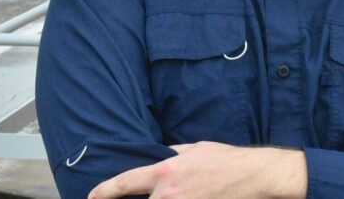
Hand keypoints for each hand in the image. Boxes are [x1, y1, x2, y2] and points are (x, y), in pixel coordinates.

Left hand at [87, 141, 307, 198]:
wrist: (252, 175)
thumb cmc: (225, 159)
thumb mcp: (194, 149)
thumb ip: (171, 155)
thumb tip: (159, 157)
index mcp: (165, 172)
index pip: (125, 183)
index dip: (104, 192)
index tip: (91, 196)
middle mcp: (168, 194)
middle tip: (141, 198)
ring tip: (177, 195)